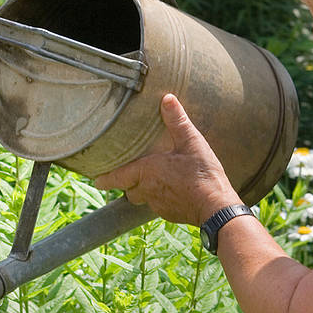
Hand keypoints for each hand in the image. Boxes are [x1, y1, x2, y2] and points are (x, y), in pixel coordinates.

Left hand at [94, 94, 239, 225]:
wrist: (215, 207)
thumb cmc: (202, 174)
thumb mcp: (191, 142)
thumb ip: (177, 121)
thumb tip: (167, 98)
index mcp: (146, 171)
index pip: (117, 177)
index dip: (105, 179)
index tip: (96, 180)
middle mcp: (147, 190)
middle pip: (129, 190)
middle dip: (127, 184)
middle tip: (128, 176)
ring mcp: (158, 205)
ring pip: (143, 199)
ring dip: (144, 191)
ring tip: (152, 182)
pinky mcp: (170, 214)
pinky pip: (159, 206)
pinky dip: (161, 198)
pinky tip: (174, 191)